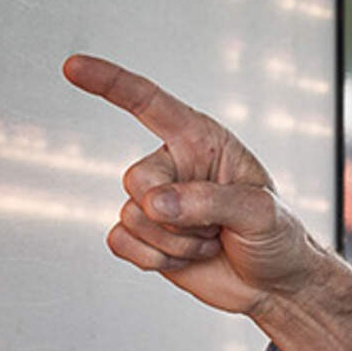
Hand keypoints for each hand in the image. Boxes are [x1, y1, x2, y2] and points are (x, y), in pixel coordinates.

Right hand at [62, 54, 351, 350]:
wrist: (276, 284)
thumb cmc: (278, 237)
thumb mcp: (261, 212)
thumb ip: (209, 201)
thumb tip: (154, 203)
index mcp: (201, 141)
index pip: (149, 104)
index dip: (110, 83)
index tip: (73, 66)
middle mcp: (173, 166)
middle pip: (136, 178)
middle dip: (176, 213)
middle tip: (218, 226)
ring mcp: (154, 201)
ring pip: (131, 216)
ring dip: (177, 242)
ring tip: (211, 241)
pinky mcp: (142, 236)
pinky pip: (121, 242)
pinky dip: (155, 259)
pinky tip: (186, 257)